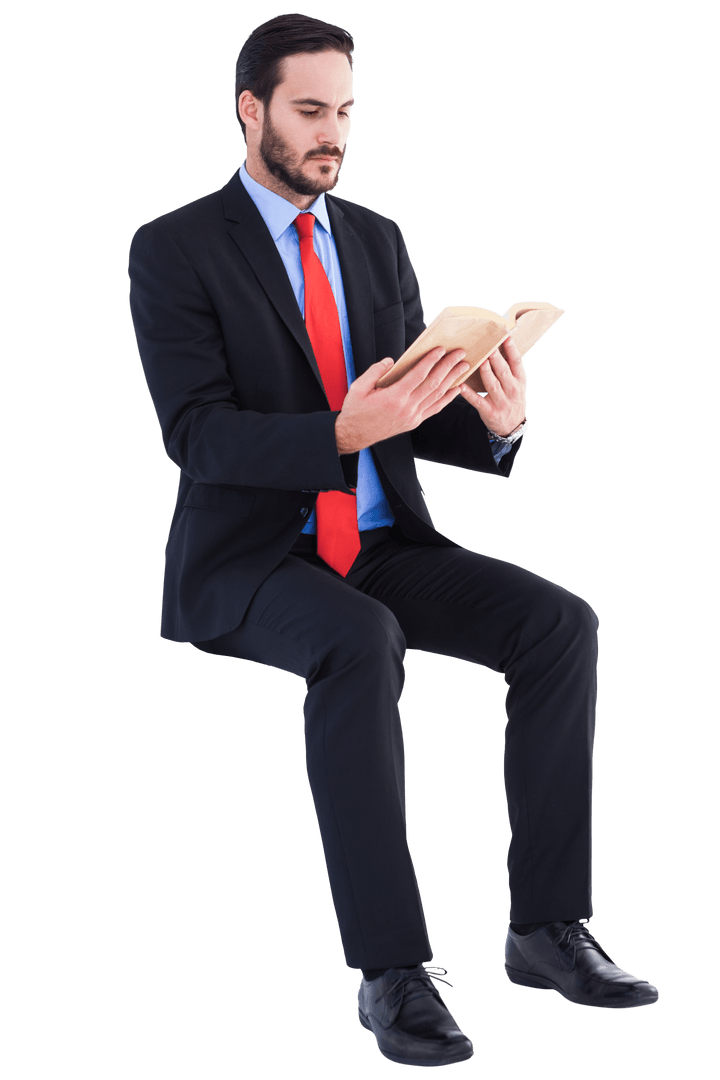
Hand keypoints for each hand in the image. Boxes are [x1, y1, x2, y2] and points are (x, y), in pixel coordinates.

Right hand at [335, 347, 469, 453]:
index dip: (431, 361)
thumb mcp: (359, 387)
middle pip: (433, 383)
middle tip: (460, 354)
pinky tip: (456, 389)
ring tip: (463, 367)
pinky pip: (435, 409)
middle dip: (448, 366)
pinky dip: (447, 398)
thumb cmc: (355, 410)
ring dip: (452, 380)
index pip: (418, 375)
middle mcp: (407, 408)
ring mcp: (412, 417)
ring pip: (437, 396)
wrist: (354, 435)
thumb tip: (391, 361)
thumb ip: (376, 371)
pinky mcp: (414, 422)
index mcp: (394, 397)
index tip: (441, 349)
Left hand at [459, 335, 526, 436]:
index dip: (511, 349)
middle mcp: (512, 390)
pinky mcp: (489, 412)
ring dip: (486, 373)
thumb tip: (500, 344)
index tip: (505, 336)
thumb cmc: (512, 398)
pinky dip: (469, 394)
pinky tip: (461, 386)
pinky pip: (478, 401)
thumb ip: (510, 367)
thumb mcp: (517, 384)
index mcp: (519, 380)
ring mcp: (501, 402)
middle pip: (503, 371)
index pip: (516, 362)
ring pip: (492, 385)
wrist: (512, 426)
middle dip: (496, 359)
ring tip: (480, 362)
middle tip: (489, 347)